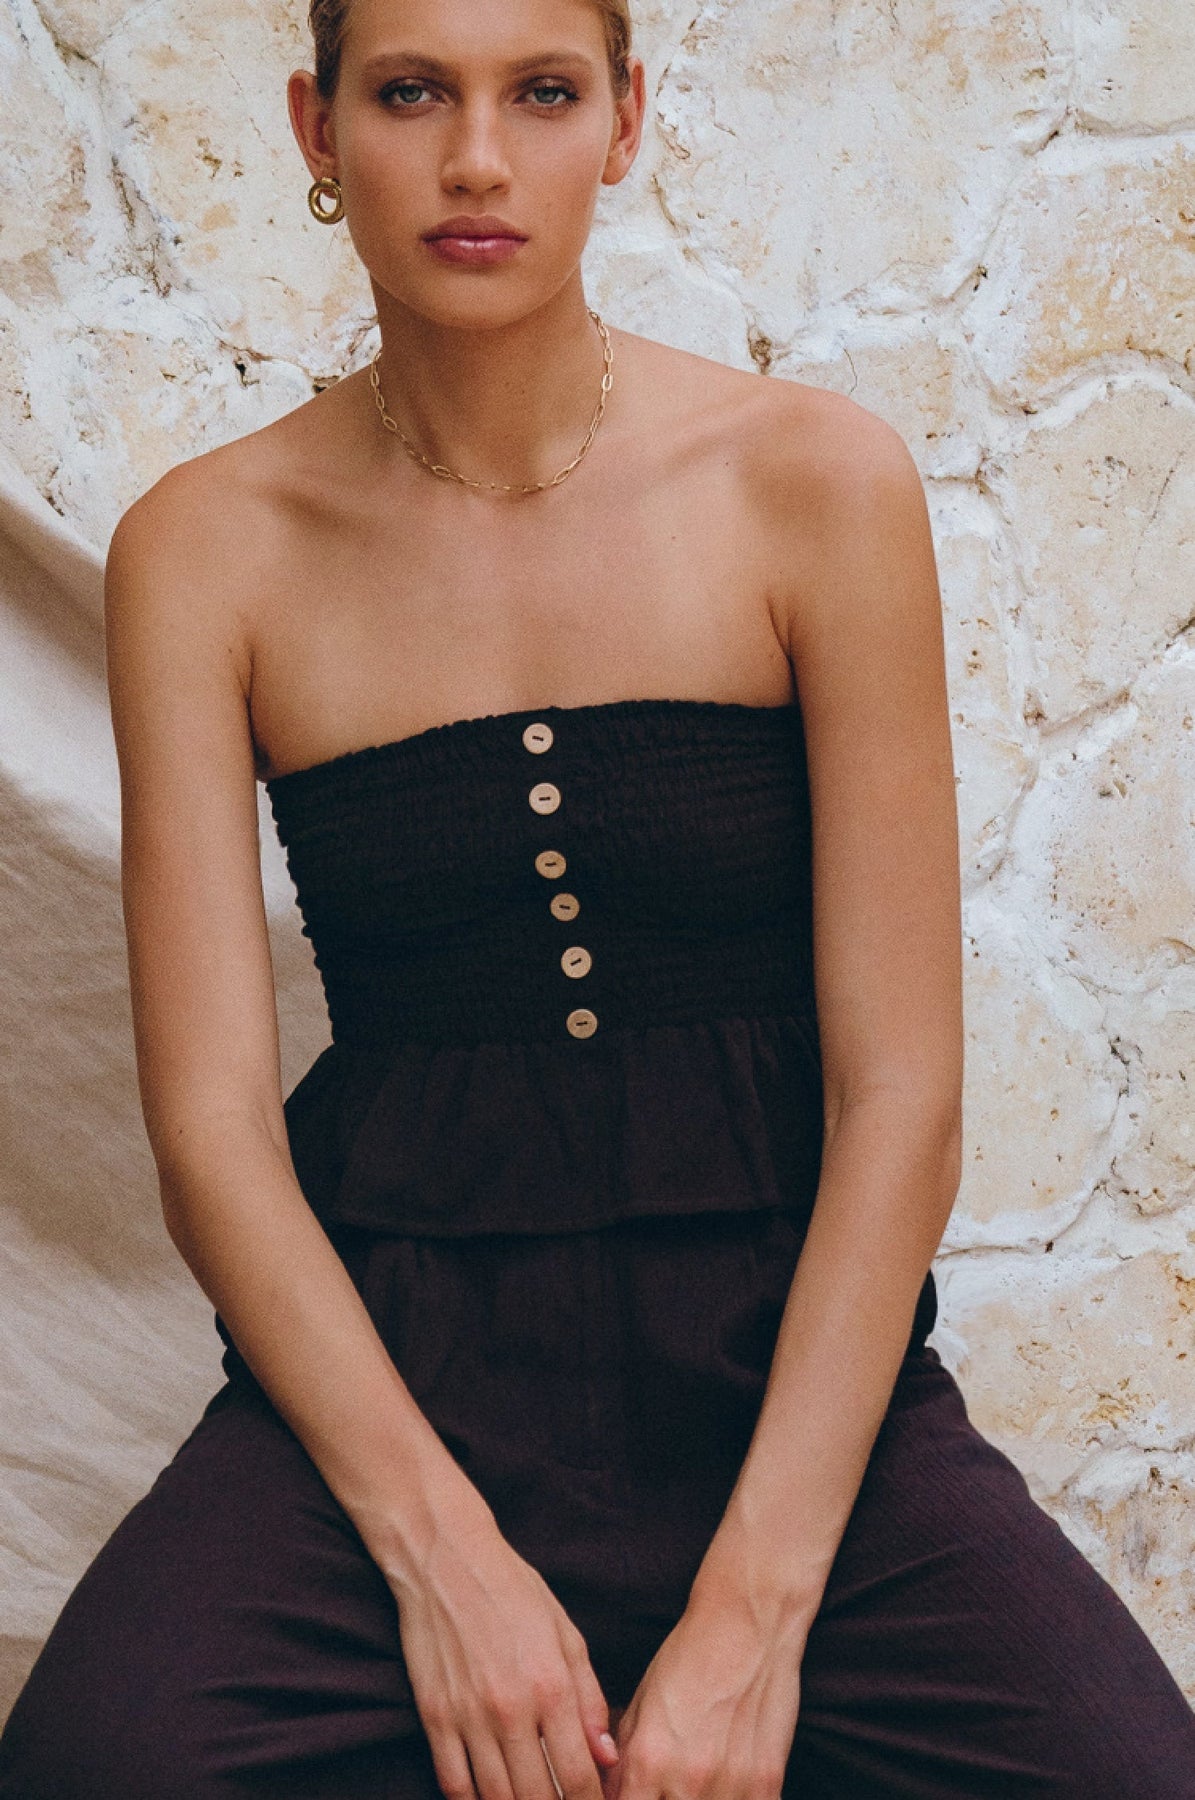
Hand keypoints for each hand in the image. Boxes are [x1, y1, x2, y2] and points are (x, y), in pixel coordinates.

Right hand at [386, 1501, 620, 1799]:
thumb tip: (606, 1756)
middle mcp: (511, 1708)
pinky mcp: (434, 1716)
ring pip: (497, 1797)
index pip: (580, 1774)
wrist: (446, 1558)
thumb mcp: (565, 1632)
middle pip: (538, 1797)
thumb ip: (589, 1696)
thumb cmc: (513, 1589)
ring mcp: (468, 1716)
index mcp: (551, 1685)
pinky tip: (488, 1798)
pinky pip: (453, 1782)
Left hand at [604, 1585, 808, 1799]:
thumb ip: (623, 1762)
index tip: (627, 1798)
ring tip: (692, 1784)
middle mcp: (688, 1780)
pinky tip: (722, 1787)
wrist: (746, 1623)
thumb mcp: (641, 1705)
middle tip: (663, 1788)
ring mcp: (731, 1785)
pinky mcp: (768, 1784)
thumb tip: (607, 1797)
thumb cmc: (687, 1659)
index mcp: (648, 1759)